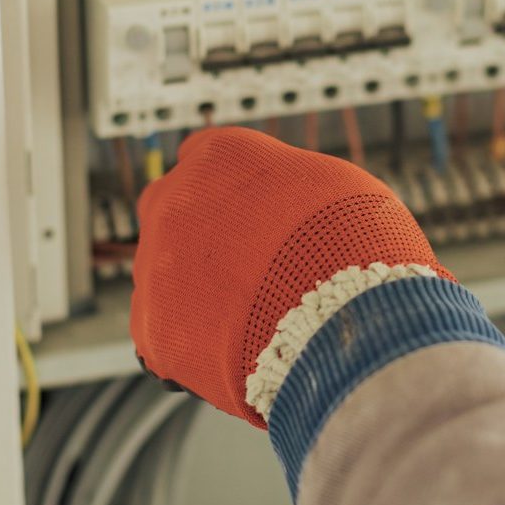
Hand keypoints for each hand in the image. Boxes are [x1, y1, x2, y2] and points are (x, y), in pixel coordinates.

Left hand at [131, 127, 451, 426]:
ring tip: (252, 317)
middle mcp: (173, 199)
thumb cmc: (352, 246)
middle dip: (202, 233)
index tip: (249, 209)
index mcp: (219, 154)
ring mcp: (155, 265)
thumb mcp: (333, 184)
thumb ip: (286, 183)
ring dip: (196, 290)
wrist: (341, 322)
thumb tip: (283, 199)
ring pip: (164, 273)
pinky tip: (233, 350)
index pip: (204, 155)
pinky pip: (161, 331)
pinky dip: (191, 341)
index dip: (229, 186)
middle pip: (173, 209)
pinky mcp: (151, 328)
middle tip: (247, 264)